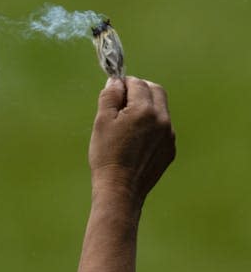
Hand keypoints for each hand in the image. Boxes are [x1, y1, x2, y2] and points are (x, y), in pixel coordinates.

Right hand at [89, 76, 175, 207]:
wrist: (120, 190)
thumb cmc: (107, 155)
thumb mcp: (102, 121)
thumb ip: (110, 96)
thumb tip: (116, 81)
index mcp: (145, 110)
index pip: (138, 83)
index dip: (124, 83)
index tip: (114, 91)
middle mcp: (162, 120)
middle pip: (156, 90)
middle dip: (140, 89)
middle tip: (123, 100)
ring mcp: (169, 136)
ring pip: (161, 109)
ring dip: (146, 107)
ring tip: (127, 123)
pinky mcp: (170, 149)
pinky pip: (163, 128)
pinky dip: (151, 125)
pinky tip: (135, 139)